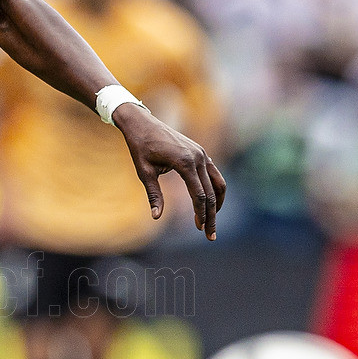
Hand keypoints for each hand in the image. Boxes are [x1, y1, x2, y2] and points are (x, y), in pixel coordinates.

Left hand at [115, 104, 225, 240]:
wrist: (142, 123)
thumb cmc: (140, 147)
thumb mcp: (144, 172)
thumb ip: (153, 194)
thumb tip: (156, 217)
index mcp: (185, 161)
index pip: (199, 194)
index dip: (201, 213)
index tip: (199, 229)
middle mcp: (198, 156)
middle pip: (211, 192)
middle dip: (211, 215)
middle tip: (209, 236)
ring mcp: (201, 153)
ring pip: (218, 183)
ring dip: (217, 204)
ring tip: (211, 222)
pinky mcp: (200, 153)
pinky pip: (214, 175)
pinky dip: (215, 190)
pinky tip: (210, 204)